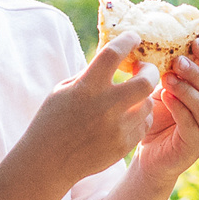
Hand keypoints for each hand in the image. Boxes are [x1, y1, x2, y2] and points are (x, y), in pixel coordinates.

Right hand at [20, 31, 161, 181]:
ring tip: (132, 95)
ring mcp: (117, 128)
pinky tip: (127, 116)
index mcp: (86, 87)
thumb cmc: (52, 120)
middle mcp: (105, 107)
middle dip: (149, 70)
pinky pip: (143, 124)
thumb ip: (90, 74)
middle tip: (143, 69)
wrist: (49, 162)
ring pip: (148, 103)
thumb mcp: (64, 89)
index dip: (128, 40)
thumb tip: (113, 57)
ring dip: (143, 96)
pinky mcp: (123, 145)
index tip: (133, 37)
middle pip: (146, 81)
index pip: (114, 53)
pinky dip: (139, 117)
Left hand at [131, 40, 198, 189]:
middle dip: (195, 71)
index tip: (194, 41)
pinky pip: (191, 122)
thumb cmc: (156, 118)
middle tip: (177, 60)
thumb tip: (152, 43)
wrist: (149, 154)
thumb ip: (166, 71)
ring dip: (186, 89)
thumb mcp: (162, 90)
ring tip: (167, 78)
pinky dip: (179, 107)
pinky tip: (165, 97)